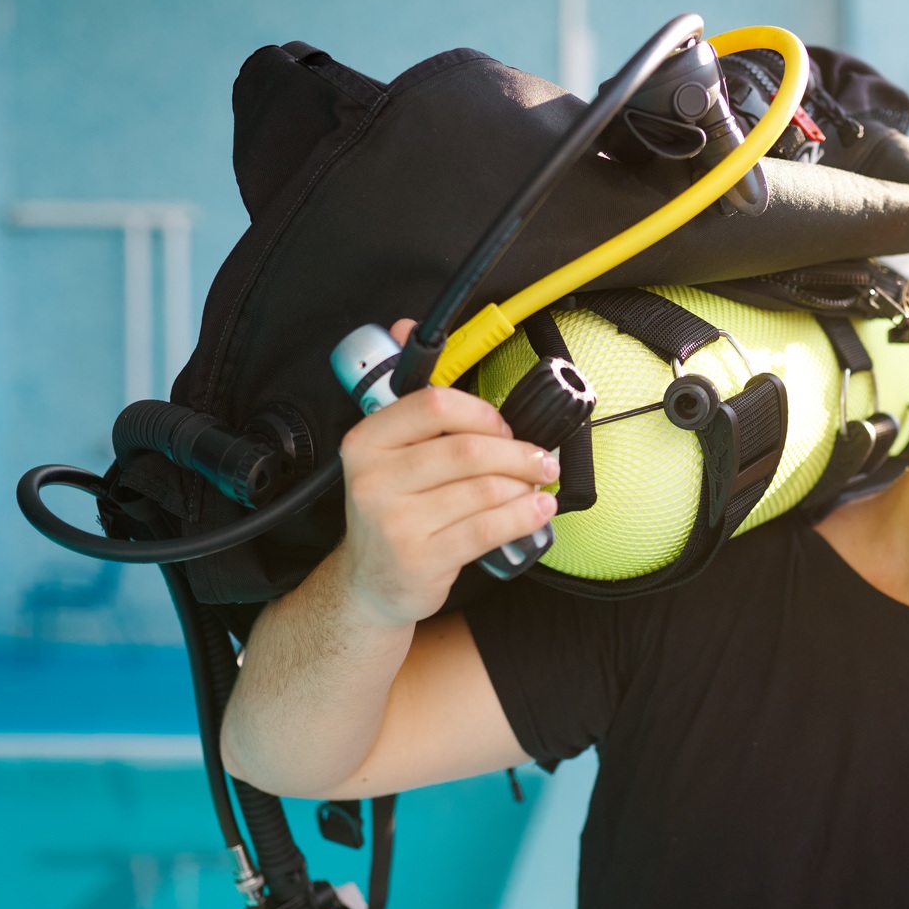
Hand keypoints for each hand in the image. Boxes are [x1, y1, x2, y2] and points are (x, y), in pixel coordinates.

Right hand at [335, 320, 560, 625]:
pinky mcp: (421, 558)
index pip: (434, 405)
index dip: (482, 412)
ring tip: (538, 486)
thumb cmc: (392, 511)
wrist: (369, 583)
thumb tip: (404, 325)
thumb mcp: (388, 454)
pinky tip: (538, 510)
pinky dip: (523, 516)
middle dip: (517, 453)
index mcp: (366, 441)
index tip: (505, 427)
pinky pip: (487, 528)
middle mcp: (374, 479)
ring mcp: (395, 522)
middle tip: (541, 459)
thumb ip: (409, 399)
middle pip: (467, 449)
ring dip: (524, 485)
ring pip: (483, 489)